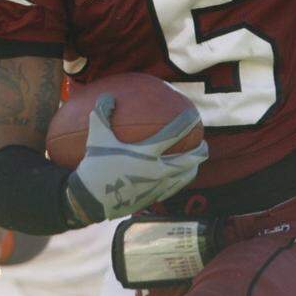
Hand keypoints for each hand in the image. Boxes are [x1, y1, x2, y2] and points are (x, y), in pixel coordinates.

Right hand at [66, 94, 207, 222]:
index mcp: (146, 153)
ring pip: (185, 177)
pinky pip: (173, 189)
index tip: (194, 116)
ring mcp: (157, 186)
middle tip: (204, 144)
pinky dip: (179, 181)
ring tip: (196, 162)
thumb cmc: (94, 166)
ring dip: (193, 168)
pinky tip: (177, 179)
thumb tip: (108, 96)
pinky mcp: (153, 198)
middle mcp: (157, 170)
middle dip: (200, 151)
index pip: (173, 135)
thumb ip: (102, 114)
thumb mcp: (97, 137)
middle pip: (189, 160)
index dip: (186, 124)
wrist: (92, 199)